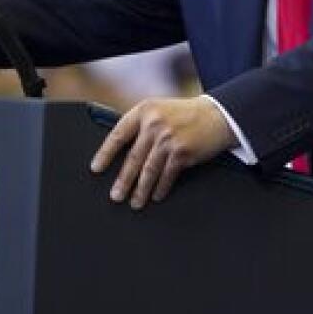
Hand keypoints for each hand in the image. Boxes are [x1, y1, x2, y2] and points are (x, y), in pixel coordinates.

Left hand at [90, 96, 235, 209]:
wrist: (216, 115)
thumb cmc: (185, 115)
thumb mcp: (159, 111)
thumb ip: (141, 126)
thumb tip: (121, 152)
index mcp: (144, 111)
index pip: (118, 134)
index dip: (105, 153)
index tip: (96, 168)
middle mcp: (154, 124)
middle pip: (132, 158)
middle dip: (122, 180)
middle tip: (115, 195)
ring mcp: (168, 138)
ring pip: (148, 170)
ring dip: (140, 190)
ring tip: (134, 202)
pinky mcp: (182, 152)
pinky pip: (167, 175)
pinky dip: (160, 188)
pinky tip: (156, 196)